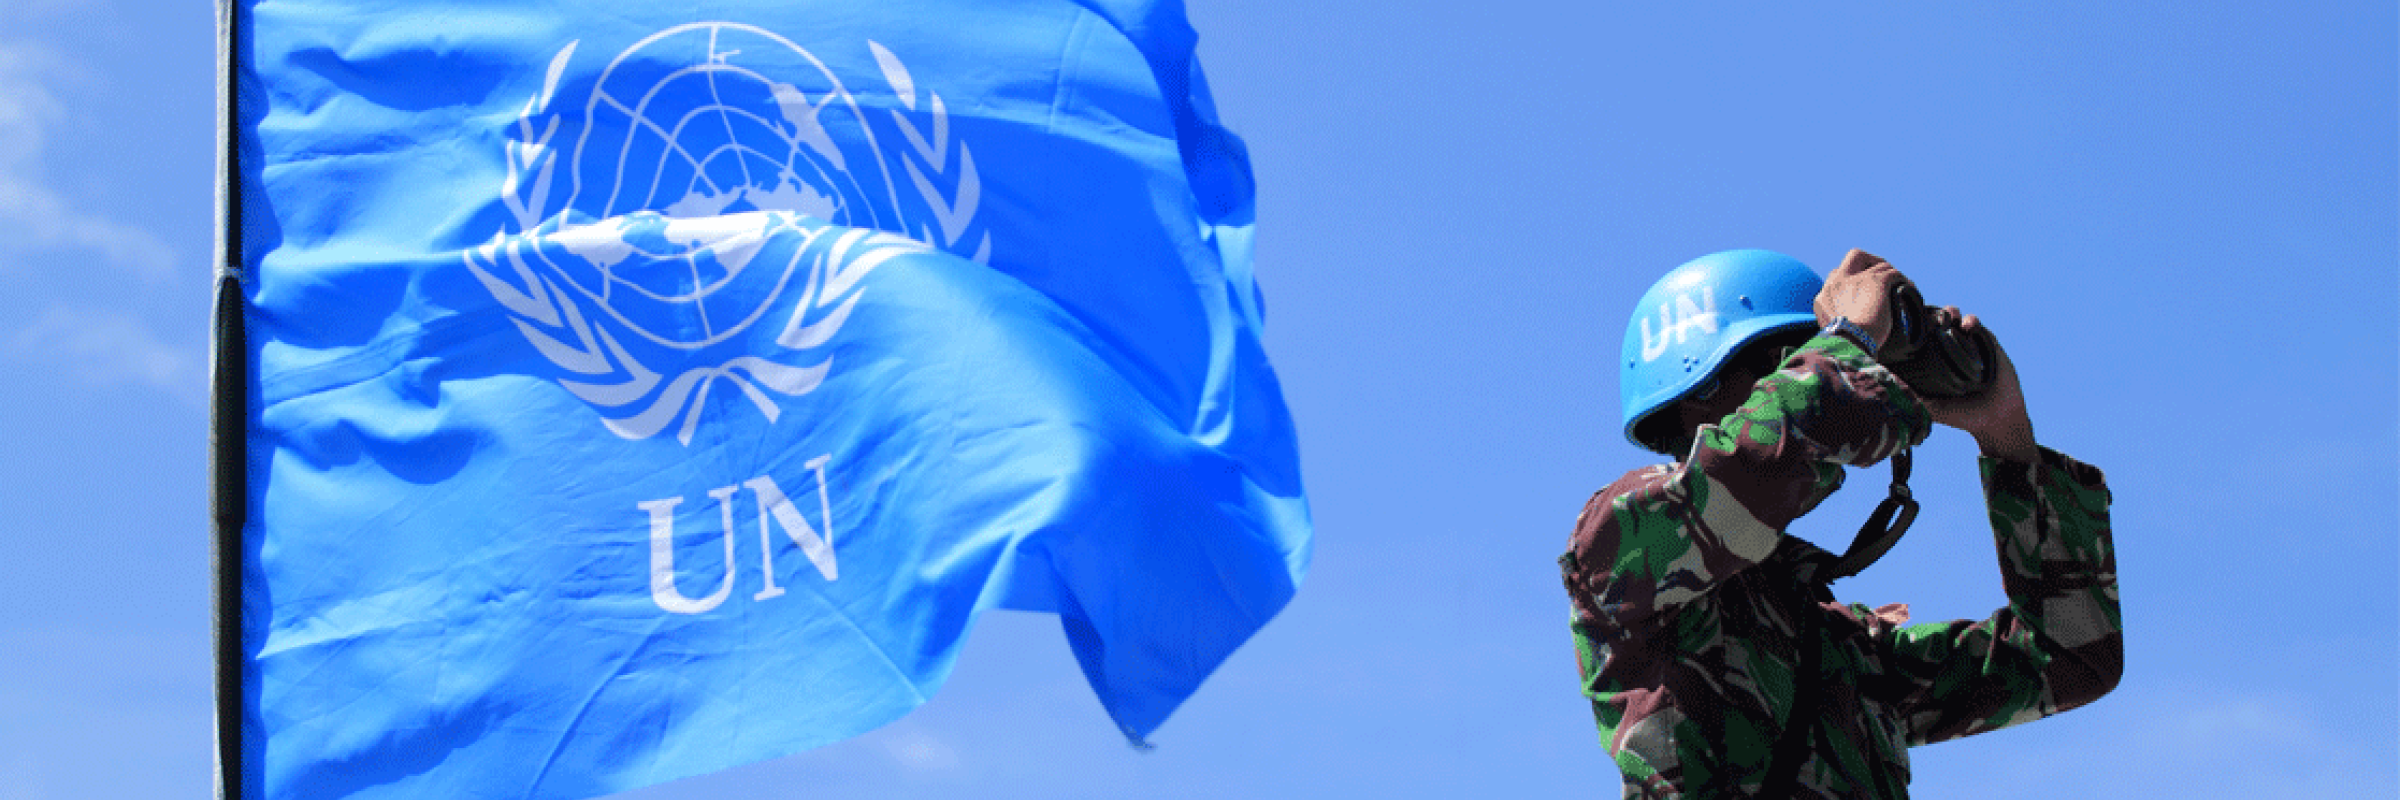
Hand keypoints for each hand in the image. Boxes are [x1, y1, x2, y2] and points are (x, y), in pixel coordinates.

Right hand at [1814, 249, 1904, 348]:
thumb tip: (1851, 327)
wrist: (1851, 343)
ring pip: (1880, 265)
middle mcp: (1838, 283)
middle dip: (1870, 262)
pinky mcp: (1877, 282)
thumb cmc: (1844, 347)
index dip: (1851, 281)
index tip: (1862, 293)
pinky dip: (1903, 280)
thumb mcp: (1833, 335)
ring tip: (1902, 287)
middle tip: (1882, 276)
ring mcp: (1858, 279)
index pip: (1835, 277)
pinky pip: (1894, 273)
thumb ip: (1838, 324)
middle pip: (1855, 257)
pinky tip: (1910, 289)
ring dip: (1891, 274)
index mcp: (1823, 298)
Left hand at [1918, 308, 2039, 462]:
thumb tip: (1892, 390)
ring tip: (1948, 317)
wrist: (1997, 418)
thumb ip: (1916, 400)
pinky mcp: (1986, 342)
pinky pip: (1976, 325)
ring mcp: (1967, 344)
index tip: (1906, 324)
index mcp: (1932, 361)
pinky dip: (1971, 321)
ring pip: (1954, 319)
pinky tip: (1968, 326)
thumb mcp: (1934, 410)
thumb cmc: (1962, 415)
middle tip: (1928, 318)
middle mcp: (1947, 349)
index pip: (1918, 338)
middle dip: (1930, 315)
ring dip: (1949, 313)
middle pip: (1934, 323)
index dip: (1912, 328)